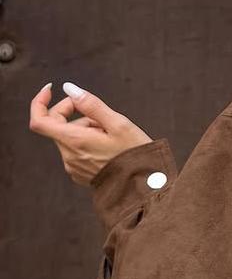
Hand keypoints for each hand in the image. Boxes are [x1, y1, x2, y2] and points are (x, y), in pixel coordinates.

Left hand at [29, 82, 152, 184]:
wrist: (146, 190)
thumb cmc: (135, 157)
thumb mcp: (118, 123)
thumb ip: (91, 104)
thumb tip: (69, 88)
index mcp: (75, 141)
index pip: (39, 120)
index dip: (39, 101)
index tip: (51, 89)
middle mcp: (69, 156)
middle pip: (57, 126)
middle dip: (74, 113)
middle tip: (99, 114)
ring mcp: (74, 168)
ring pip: (69, 138)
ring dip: (84, 129)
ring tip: (110, 135)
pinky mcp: (81, 175)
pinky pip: (76, 152)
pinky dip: (87, 143)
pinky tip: (107, 147)